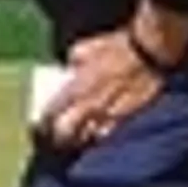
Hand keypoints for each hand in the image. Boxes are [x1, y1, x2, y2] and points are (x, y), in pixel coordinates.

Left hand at [37, 29, 165, 148]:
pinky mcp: (127, 117)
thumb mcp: (84, 48)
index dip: (44, 122)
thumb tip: (69, 68)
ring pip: (88, 136)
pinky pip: (109, 133)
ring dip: (78, 139)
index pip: (53, 112)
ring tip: (73, 139)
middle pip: (67, 131)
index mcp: (76, 87)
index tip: (39, 125)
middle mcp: (91, 105)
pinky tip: (95, 134)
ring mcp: (109, 114)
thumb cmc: (116, 47)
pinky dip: (99, 135)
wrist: (148, 53)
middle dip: (58, 137)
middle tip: (53, 138)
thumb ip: (73, 62)